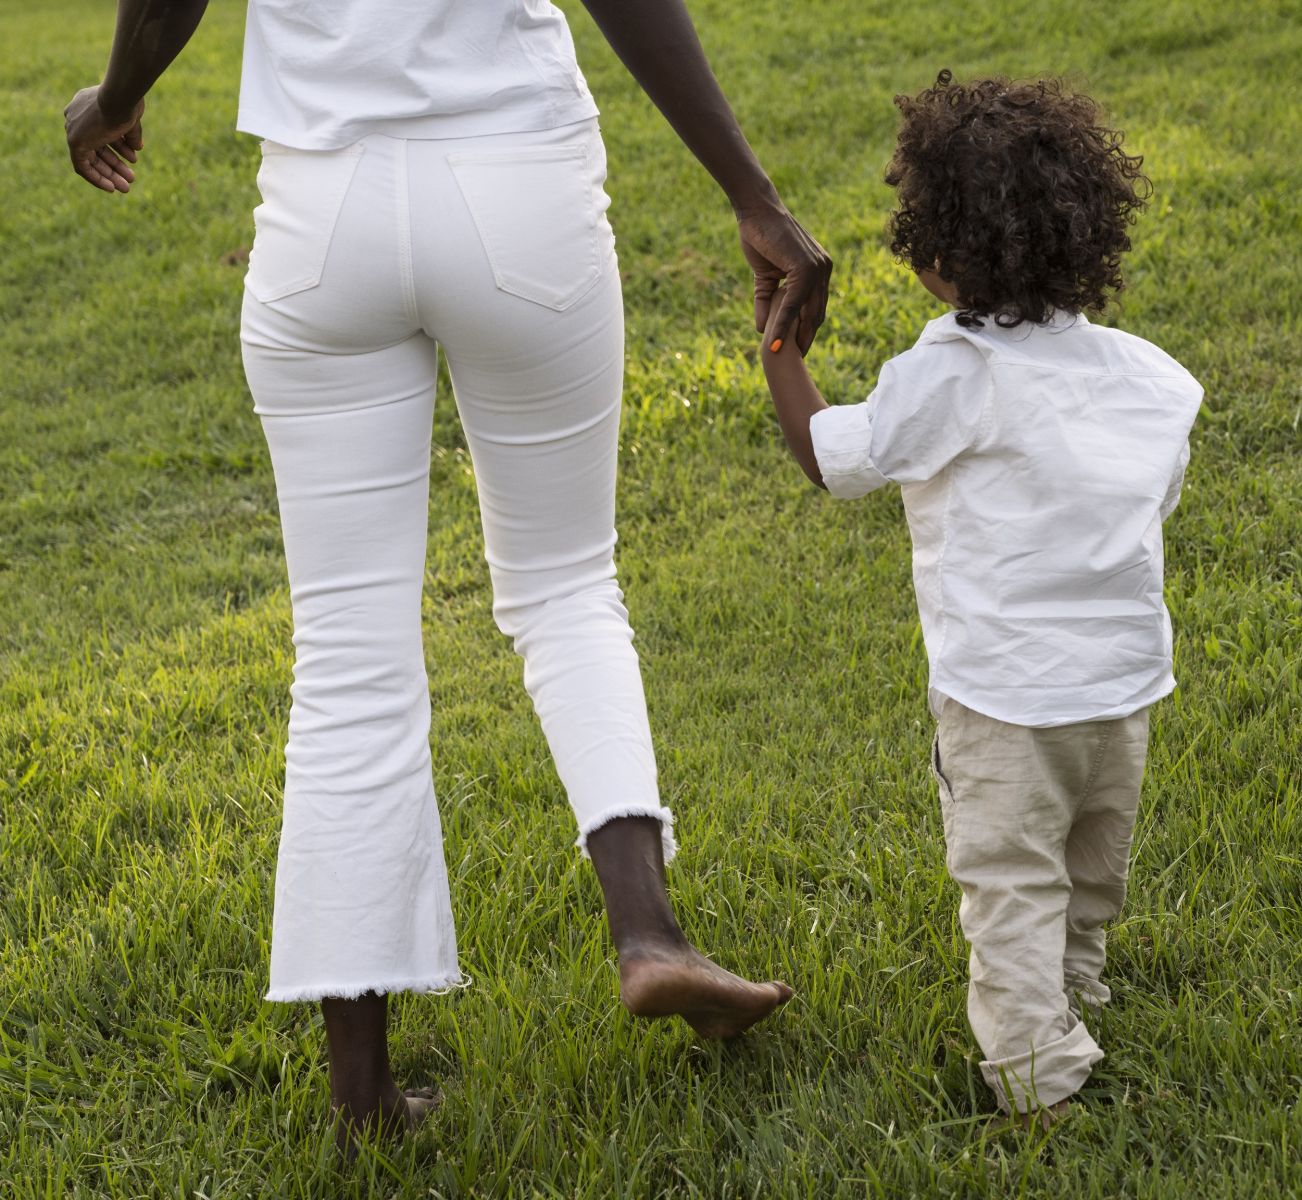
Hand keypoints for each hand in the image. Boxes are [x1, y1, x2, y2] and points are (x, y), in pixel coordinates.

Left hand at [64, 85, 143, 192]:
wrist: (119, 98)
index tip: (131, 159)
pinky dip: (96, 178)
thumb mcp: (132, 119)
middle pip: (96, 148)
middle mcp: (76, 117)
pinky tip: (111, 188)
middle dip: (115, 165)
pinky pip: (82, 166)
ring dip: (110, 174)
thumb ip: (131, 134)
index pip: (101, 133)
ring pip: (91, 158)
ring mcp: (74, 129)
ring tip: (126, 187)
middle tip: (130, 178)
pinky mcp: (75, 141)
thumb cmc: (128, 103)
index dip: (118, 148)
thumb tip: (137, 147)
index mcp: (87, 106)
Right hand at [737, 205, 830, 355]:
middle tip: (795, 361)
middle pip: (816, 314)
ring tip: (784, 358)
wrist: (757, 212)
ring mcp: (817, 269)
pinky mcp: (806, 268)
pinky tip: (774, 341)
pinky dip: (783, 324)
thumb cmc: (761, 238)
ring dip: (795, 337)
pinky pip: (793, 304)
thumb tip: (760, 329)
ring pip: (806, 313)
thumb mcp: (765, 277)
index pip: (816, 307)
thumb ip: (766, 302)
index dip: (807, 329)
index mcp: (819, 270)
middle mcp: (823, 270)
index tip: (798, 349)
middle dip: (806, 339)